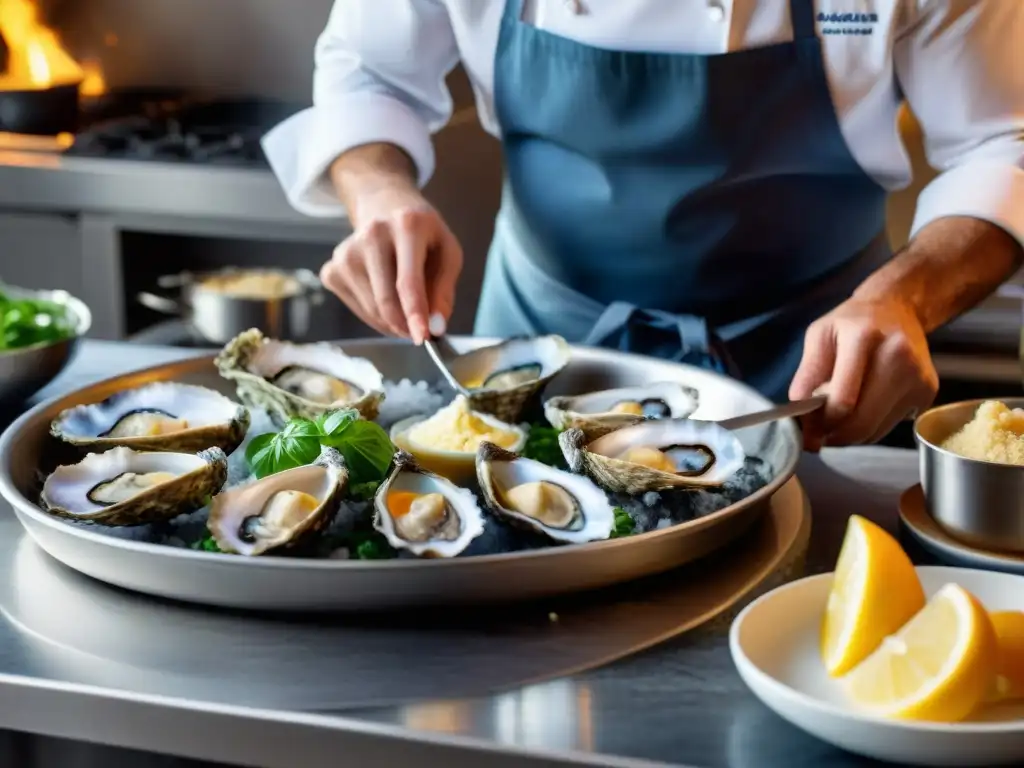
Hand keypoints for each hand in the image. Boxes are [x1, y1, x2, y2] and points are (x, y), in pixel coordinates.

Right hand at [320, 187, 462, 343]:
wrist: (384, 208)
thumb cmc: (423, 235)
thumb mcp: (448, 252)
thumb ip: (445, 289)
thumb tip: (436, 326)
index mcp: (407, 225)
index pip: (408, 280)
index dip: (415, 313)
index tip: (423, 338)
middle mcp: (371, 235)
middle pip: (386, 301)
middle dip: (406, 325)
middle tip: (420, 331)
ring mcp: (345, 254)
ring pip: (372, 310)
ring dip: (394, 323)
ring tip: (406, 309)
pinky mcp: (331, 270)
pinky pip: (358, 310)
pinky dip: (377, 318)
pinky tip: (386, 297)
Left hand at [788, 297, 938, 450]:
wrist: (898, 308)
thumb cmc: (851, 323)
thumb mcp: (819, 336)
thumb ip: (807, 375)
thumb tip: (799, 415)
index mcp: (863, 337)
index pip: (842, 400)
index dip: (821, 423)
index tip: (807, 429)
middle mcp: (897, 357)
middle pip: (862, 422)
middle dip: (834, 435)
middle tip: (818, 435)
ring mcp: (918, 377)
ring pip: (876, 431)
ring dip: (850, 436)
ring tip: (836, 421)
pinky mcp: (928, 392)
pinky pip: (889, 426)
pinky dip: (869, 428)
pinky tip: (860, 411)